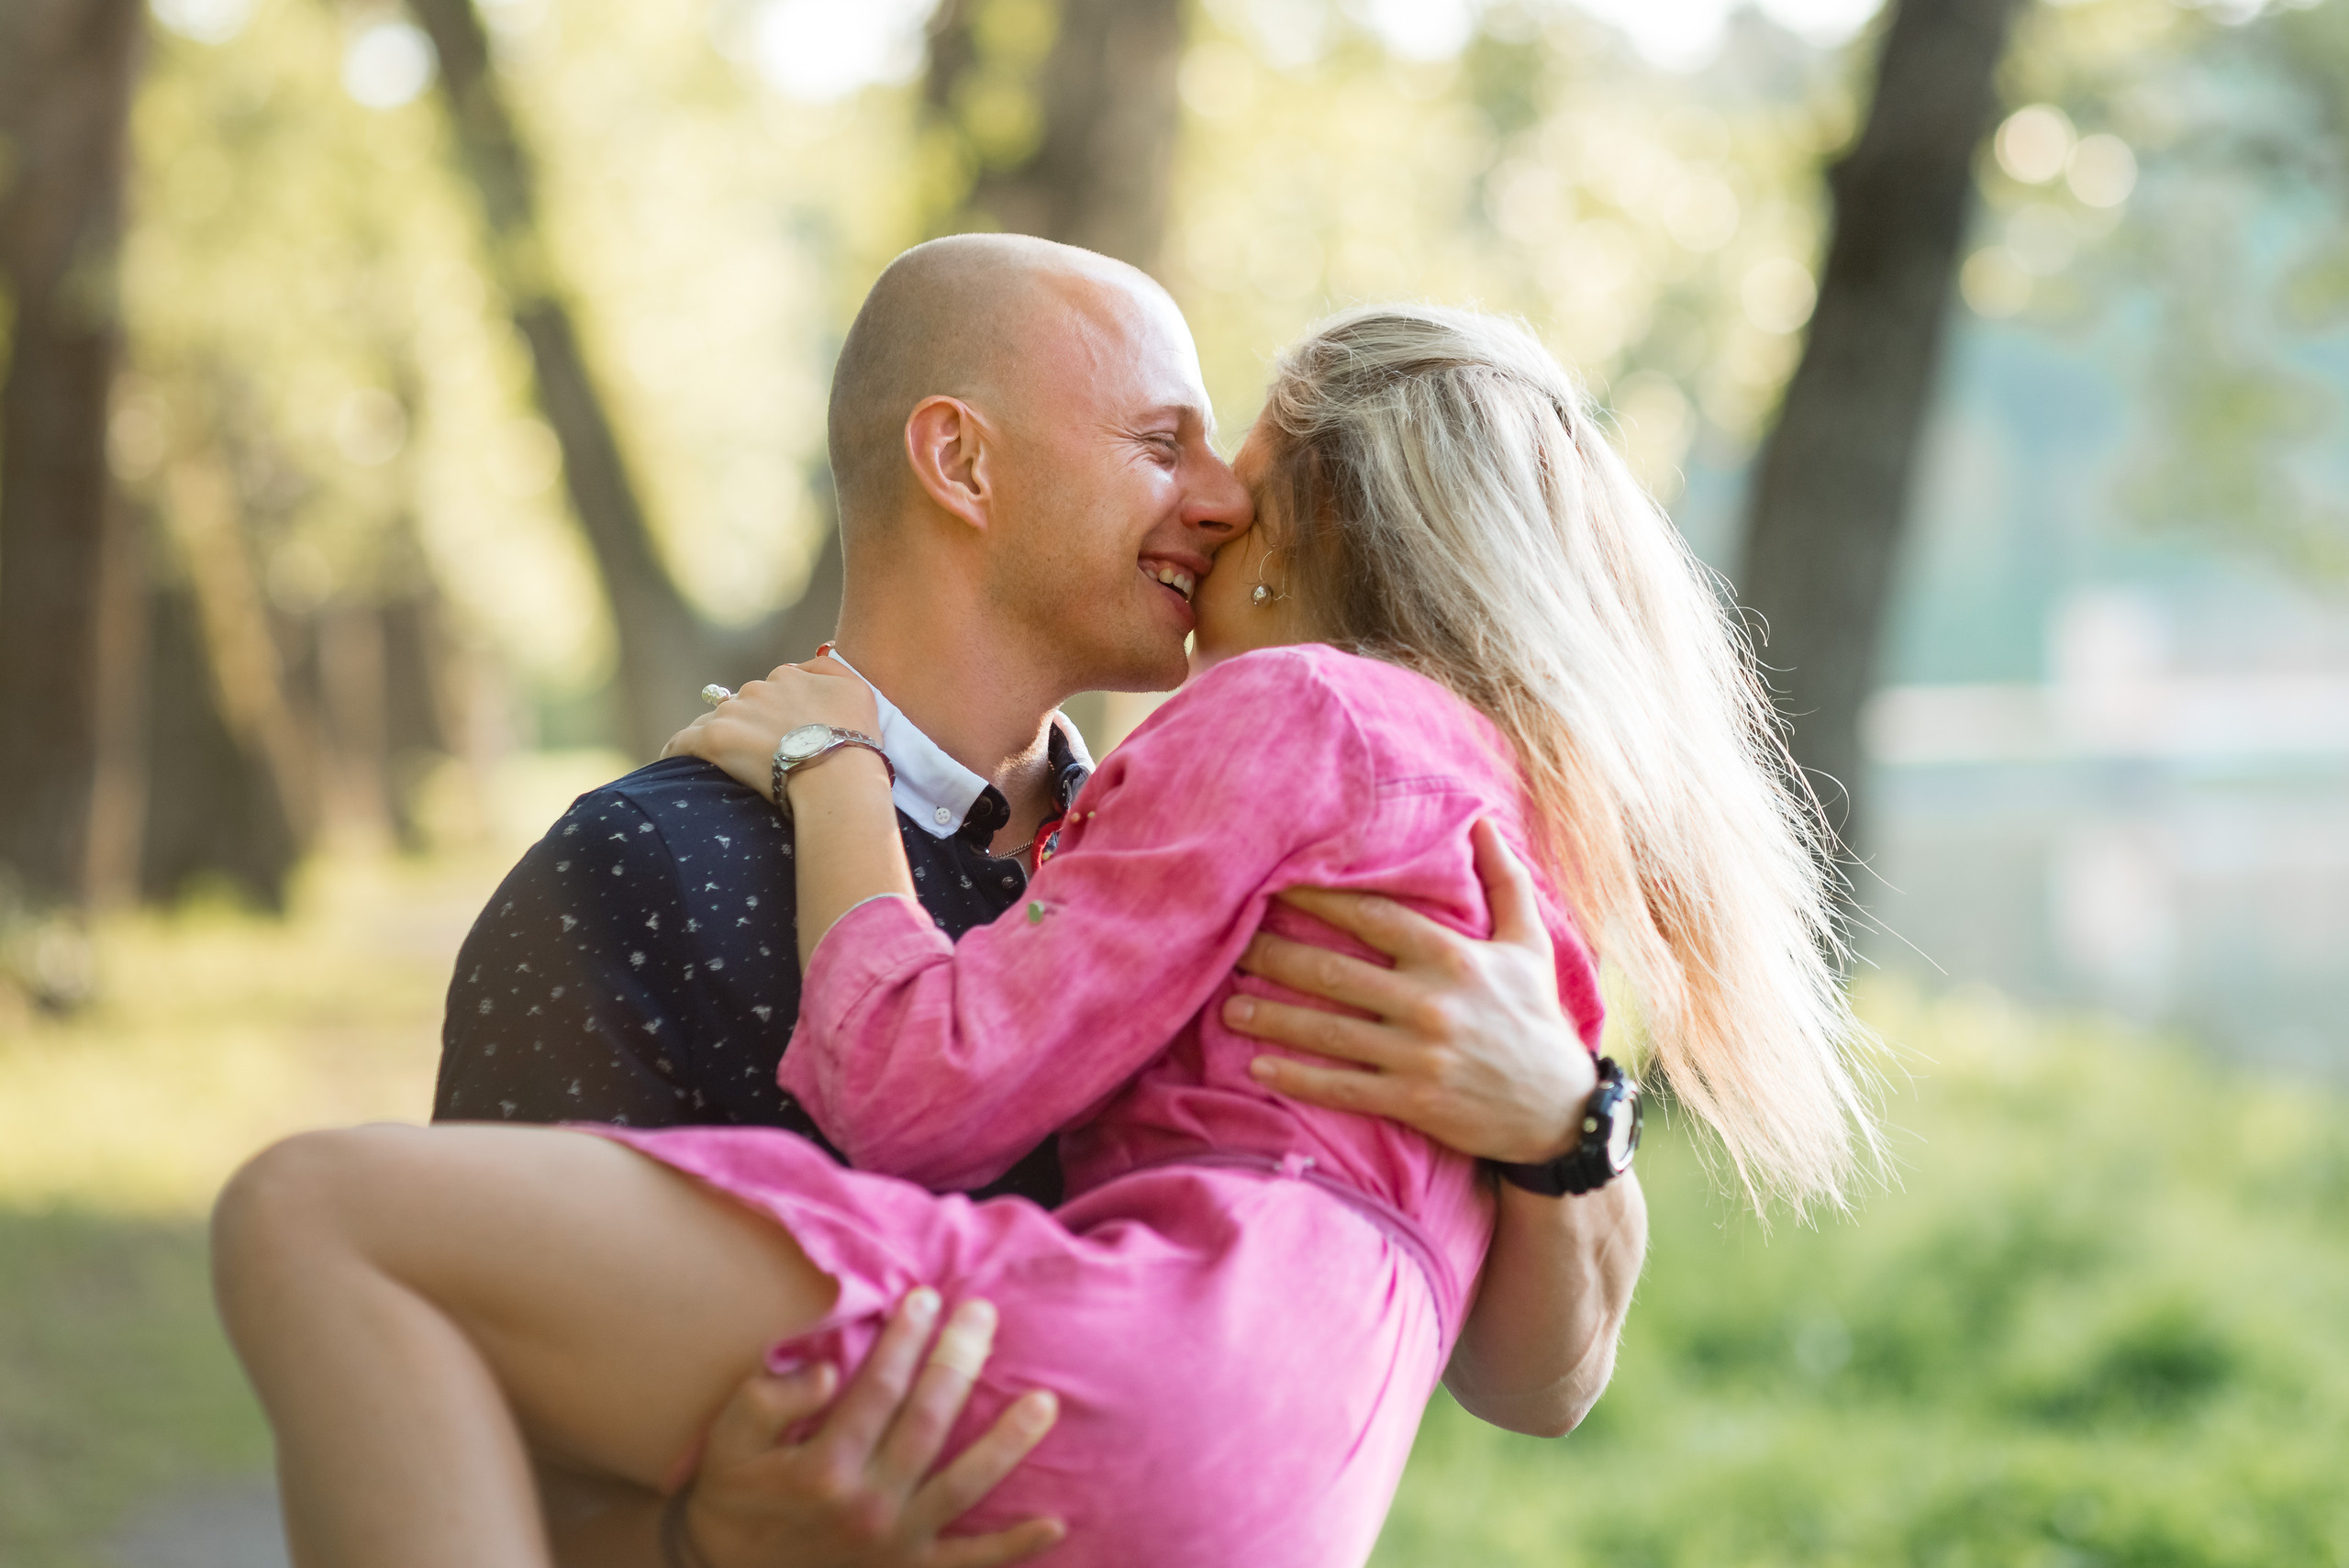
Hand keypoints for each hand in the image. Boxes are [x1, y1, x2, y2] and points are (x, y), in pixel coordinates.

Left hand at [664, 656, 883, 802]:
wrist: (837, 774)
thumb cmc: (854, 739)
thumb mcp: (858, 690)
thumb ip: (828, 670)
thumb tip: (801, 666)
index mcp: (788, 677)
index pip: (772, 692)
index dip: (777, 716)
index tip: (784, 738)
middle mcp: (757, 689)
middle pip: (742, 707)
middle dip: (749, 727)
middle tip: (763, 759)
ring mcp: (733, 713)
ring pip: (714, 723)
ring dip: (721, 740)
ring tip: (727, 769)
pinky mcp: (712, 740)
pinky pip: (683, 742)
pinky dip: (679, 753)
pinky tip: (678, 767)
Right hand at [683, 1289, 1063, 1567]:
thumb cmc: (731, 1499)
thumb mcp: (726, 1443)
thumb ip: (768, 1399)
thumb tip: (828, 1371)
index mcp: (823, 1468)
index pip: (879, 1388)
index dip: (906, 1339)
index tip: (926, 1296)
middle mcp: (867, 1506)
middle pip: (929, 1422)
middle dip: (959, 1361)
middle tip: (984, 1314)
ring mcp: (895, 1545)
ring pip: (965, 1487)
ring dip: (1008, 1444)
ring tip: (1045, 1402)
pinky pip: (971, 1563)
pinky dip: (1013, 1548)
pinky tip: (1054, 1525)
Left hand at [1224, 818, 1597, 1164]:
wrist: (1560, 1111)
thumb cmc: (1537, 1019)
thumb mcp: (1529, 945)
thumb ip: (1504, 881)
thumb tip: (1481, 821)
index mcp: (1452, 957)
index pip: (1372, 916)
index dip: (1318, 897)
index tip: (1274, 881)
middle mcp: (1430, 1002)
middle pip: (1335, 972)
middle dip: (1276, 955)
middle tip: (1231, 941)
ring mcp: (1418, 1054)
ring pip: (1328, 1031)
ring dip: (1272, 1016)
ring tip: (1228, 1003)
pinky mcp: (1412, 1100)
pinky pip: (1341, 1088)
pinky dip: (1297, 1079)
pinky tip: (1258, 1068)